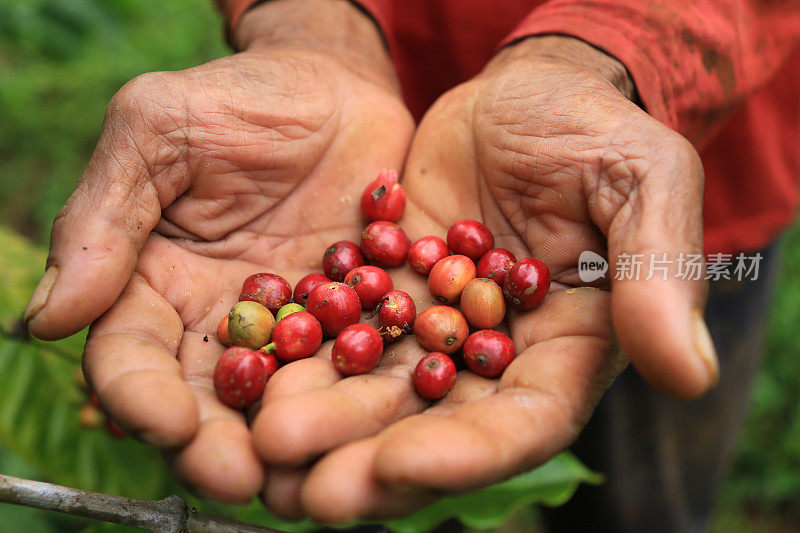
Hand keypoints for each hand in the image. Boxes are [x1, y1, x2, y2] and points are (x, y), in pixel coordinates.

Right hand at [24, 0, 412, 502]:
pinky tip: (381, 422)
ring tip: (310, 475)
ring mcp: (296, 327)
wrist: (332, 87)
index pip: (132, 354)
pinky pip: (364, 361)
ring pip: (286, 396)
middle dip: (219, 443)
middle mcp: (221, 321)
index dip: (140, 394)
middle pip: (209, 397)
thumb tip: (48, 318)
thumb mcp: (157, 133)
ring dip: (296, 438)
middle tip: (241, 480)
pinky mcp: (359, 317)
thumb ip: (106, 219)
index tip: (164, 424)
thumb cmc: (235, 101)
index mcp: (156, 284)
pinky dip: (369, 392)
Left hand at [251, 36, 718, 521]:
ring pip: (376, 390)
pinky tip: (252, 375)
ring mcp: (433, 327)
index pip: (521, 423)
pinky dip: (301, 355)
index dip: (466, 454)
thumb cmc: (596, 132)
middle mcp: (494, 357)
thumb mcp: (642, 182)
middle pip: (435, 427)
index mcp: (565, 351)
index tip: (399, 466)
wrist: (524, 94)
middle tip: (306, 493)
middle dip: (371, 461)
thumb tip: (688, 373)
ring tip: (263, 446)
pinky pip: (341, 330)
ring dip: (323, 423)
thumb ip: (658, 272)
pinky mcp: (386, 289)